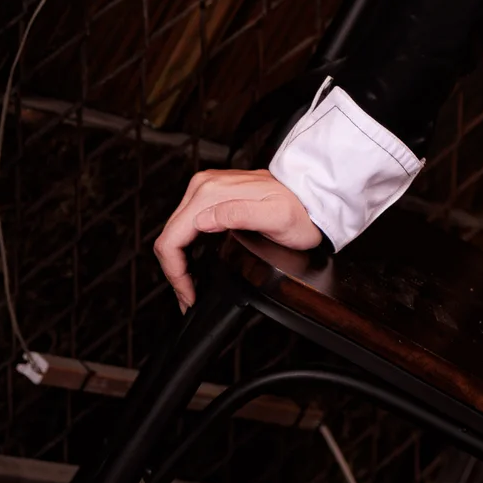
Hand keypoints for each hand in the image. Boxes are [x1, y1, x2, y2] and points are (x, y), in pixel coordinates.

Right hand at [153, 169, 320, 307]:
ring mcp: (207, 189)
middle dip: (174, 271)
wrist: (313, 197)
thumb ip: (240, 215)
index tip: (189, 292)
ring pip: (175, 231)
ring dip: (177, 261)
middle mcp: (204, 186)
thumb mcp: (277, 217)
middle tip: (188, 296)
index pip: (173, 237)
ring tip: (190, 286)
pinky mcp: (211, 195)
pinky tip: (194, 263)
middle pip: (170, 235)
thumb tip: (203, 221)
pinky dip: (185, 248)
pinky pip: (186, 224)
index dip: (175, 272)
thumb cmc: (301, 212)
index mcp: (211, 193)